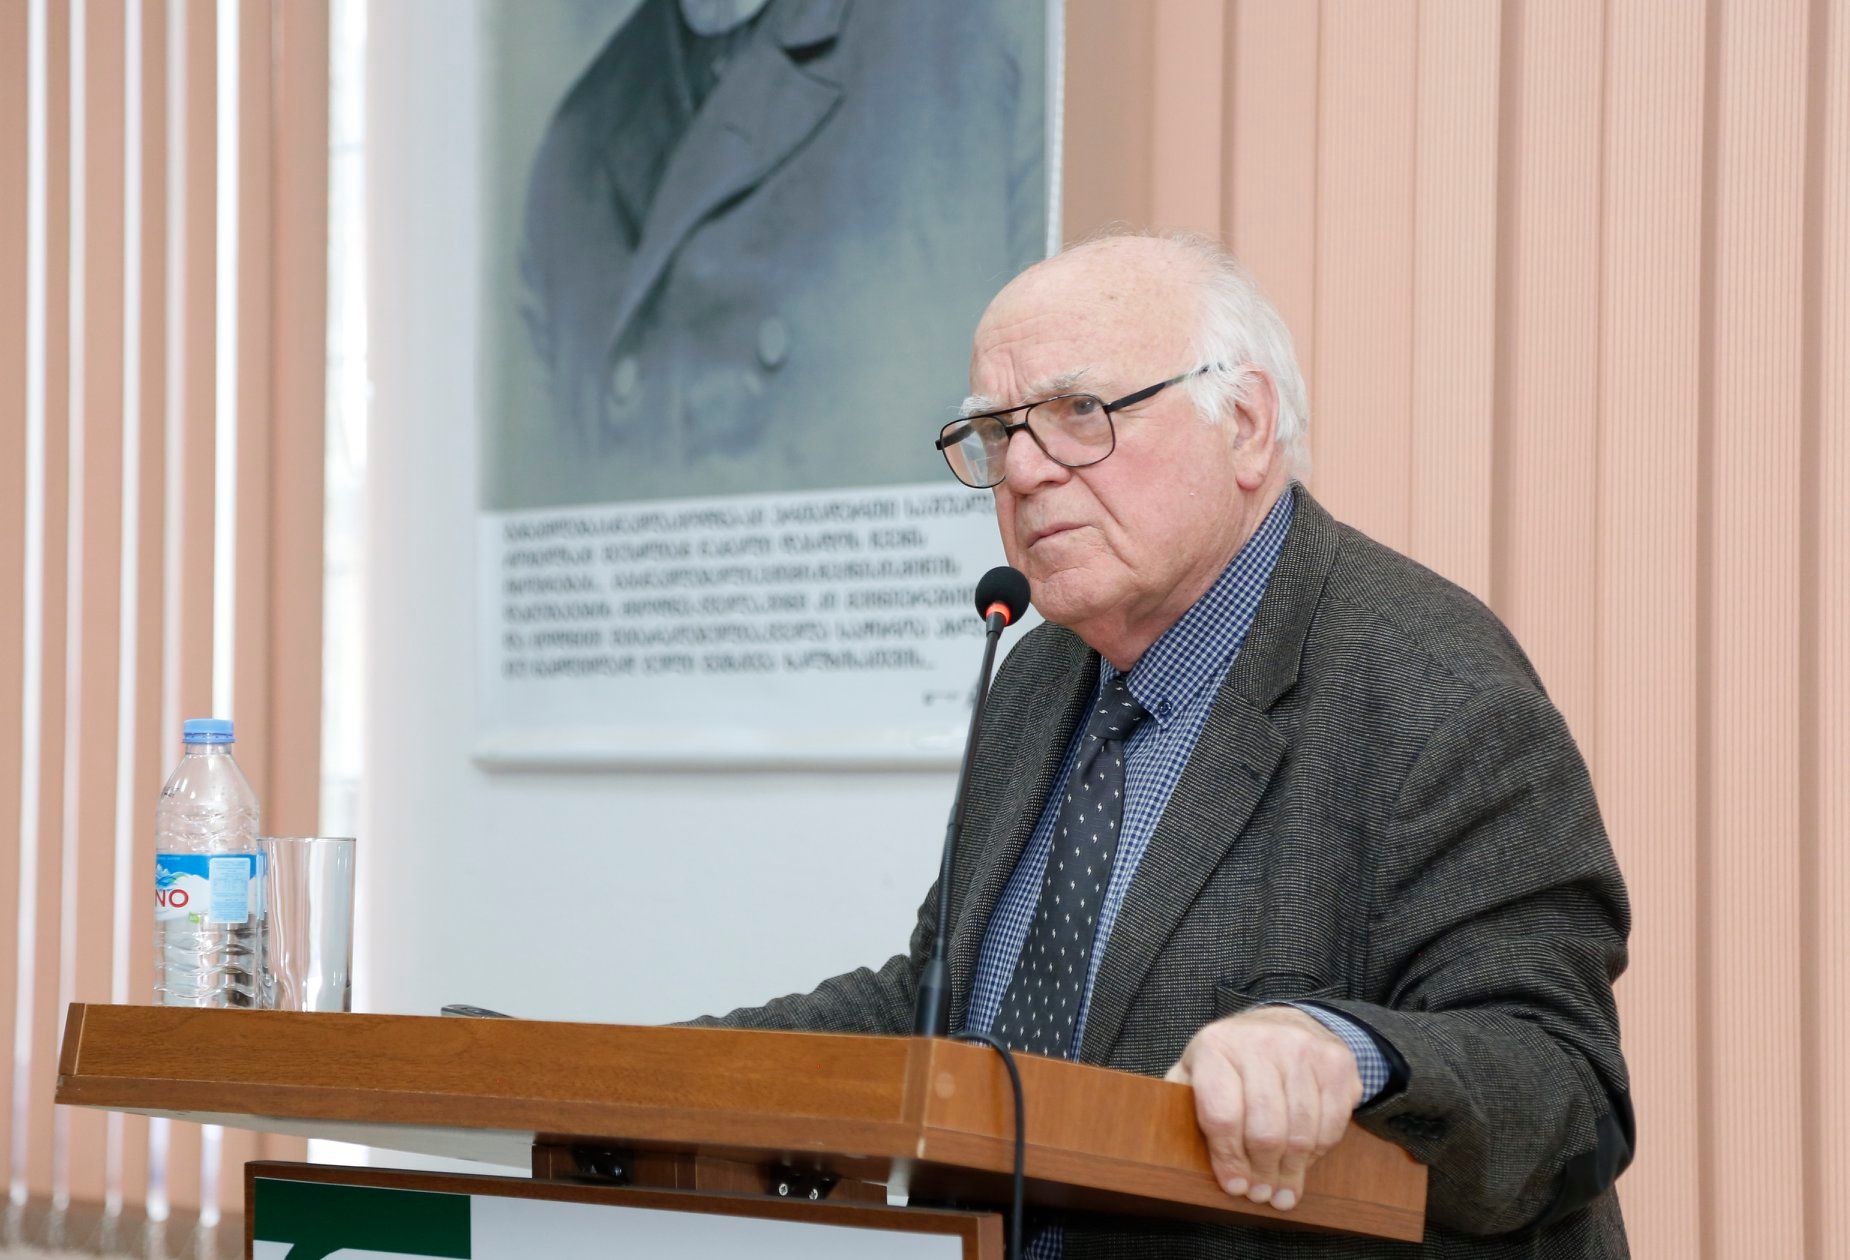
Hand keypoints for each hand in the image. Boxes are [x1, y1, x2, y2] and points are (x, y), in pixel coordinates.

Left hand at [1164, 1005, 1361, 1211]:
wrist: (1286, 1022)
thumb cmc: (1233, 1060)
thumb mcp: (1197, 1069)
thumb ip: (1181, 1103)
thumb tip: (1168, 1149)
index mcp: (1215, 1046)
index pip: (1222, 1116)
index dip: (1228, 1160)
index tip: (1234, 1187)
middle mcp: (1259, 1042)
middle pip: (1265, 1131)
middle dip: (1262, 1173)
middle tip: (1261, 1195)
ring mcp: (1302, 1049)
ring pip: (1300, 1133)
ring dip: (1291, 1172)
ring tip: (1283, 1190)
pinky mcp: (1335, 1063)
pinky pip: (1331, 1125)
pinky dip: (1317, 1152)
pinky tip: (1304, 1161)